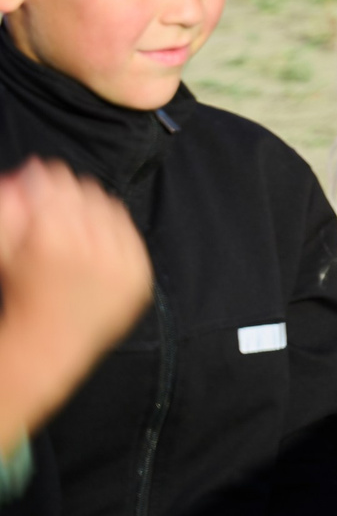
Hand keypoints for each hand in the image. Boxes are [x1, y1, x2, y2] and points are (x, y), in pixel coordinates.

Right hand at [0, 159, 151, 440]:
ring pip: (108, 206)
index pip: (52, 185)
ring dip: (91, 206)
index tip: (37, 180)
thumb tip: (21, 174)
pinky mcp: (139, 273)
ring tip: (74, 222)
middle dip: (66, 191)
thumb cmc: (22, 296)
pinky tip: (97, 238)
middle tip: (55, 199)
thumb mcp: (6, 252)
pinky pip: (130, 231)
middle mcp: (90, 248)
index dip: (42, 179)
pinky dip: (114, 229)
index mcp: (49, 241)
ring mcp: (120, 262)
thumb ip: (9, 211)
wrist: (50, 345)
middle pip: (82, 191)